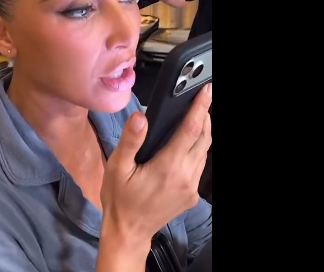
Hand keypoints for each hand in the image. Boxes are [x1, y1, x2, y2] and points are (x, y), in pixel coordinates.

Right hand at [100, 84, 211, 251]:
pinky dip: (198, 150)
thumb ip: (130, 141)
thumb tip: (141, 117)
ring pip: (205, 153)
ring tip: (196, 117)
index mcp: (168, 166)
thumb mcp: (118, 167)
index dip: (200, 108)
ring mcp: (191, 188)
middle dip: (205, 117)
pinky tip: (188, 144)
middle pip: (204, 139)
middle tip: (202, 99)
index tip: (206, 91)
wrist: (129, 232)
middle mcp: (186, 176)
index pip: (191, 130)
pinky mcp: (192, 196)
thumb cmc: (120, 198)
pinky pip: (200, 166)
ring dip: (203, 133)